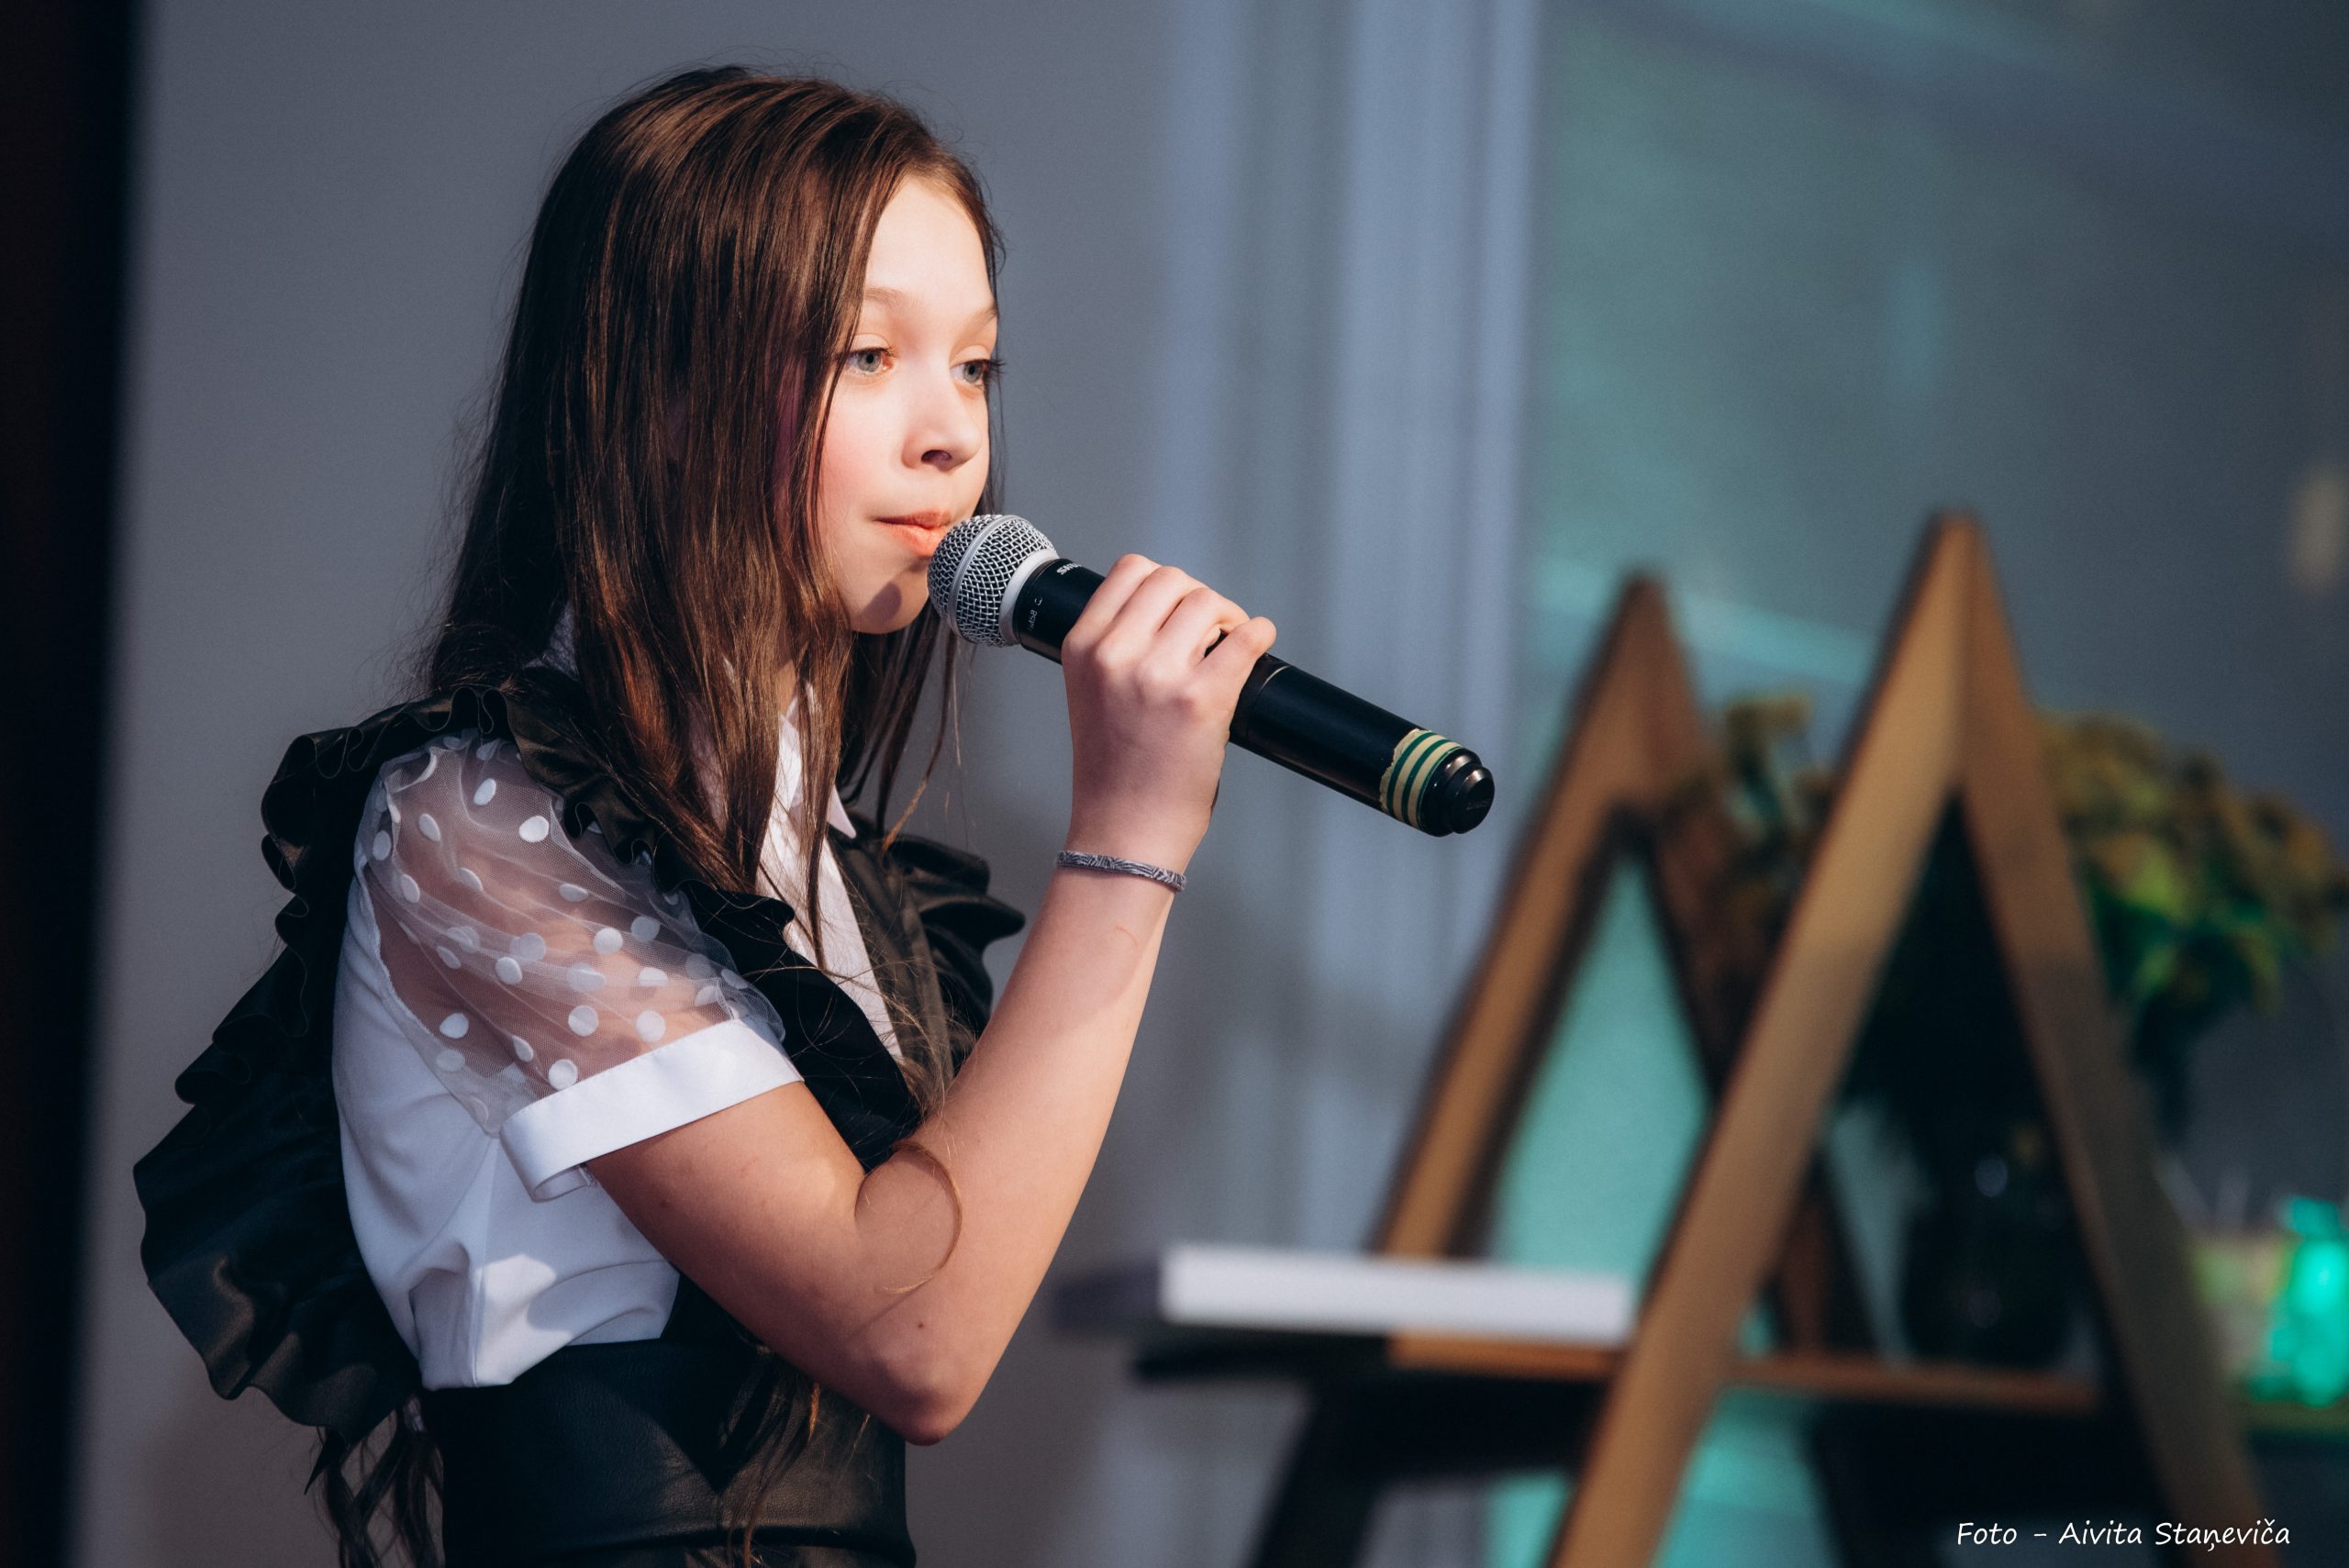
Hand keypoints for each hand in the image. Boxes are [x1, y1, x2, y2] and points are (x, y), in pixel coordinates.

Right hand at [1058, 555, 1277, 873]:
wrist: (1124, 832)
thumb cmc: (1112, 773)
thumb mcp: (1088, 693)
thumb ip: (1114, 647)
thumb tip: (1167, 609)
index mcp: (1082, 649)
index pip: (1129, 571)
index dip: (1162, 584)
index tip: (1176, 608)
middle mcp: (1116, 655)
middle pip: (1173, 580)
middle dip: (1198, 600)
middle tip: (1211, 630)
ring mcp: (1159, 675)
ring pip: (1209, 602)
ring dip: (1227, 618)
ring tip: (1227, 649)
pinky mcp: (1203, 699)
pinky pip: (1247, 637)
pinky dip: (1259, 636)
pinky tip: (1255, 649)